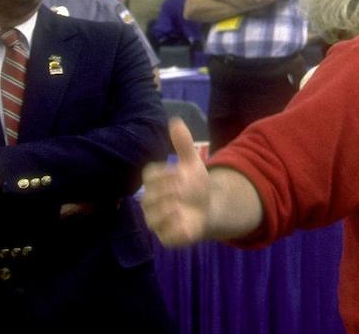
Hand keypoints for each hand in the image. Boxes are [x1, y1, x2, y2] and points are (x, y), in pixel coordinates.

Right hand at [141, 118, 209, 246]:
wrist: (208, 207)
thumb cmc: (194, 184)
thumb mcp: (192, 163)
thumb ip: (184, 144)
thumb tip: (175, 121)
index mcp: (154, 183)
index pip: (150, 176)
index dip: (164, 174)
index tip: (180, 172)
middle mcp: (150, 203)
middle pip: (151, 197)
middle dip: (170, 191)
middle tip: (185, 188)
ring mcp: (156, 221)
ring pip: (154, 218)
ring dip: (171, 209)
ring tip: (184, 204)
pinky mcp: (167, 237)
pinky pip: (166, 237)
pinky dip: (177, 229)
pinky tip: (187, 221)